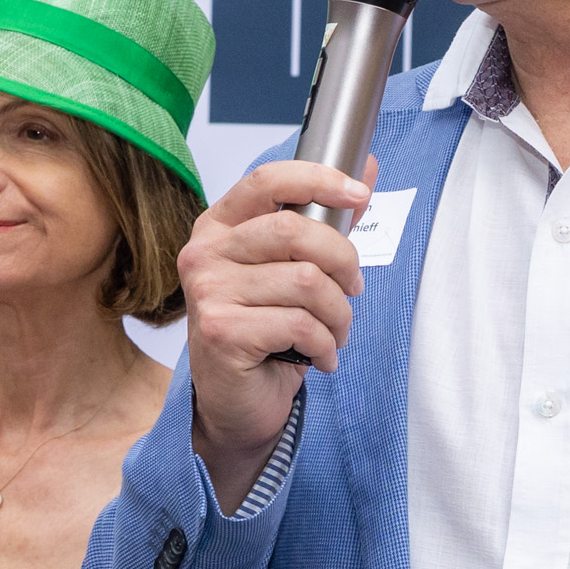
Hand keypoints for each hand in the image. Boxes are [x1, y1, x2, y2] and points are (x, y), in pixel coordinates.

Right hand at [178, 158, 371, 496]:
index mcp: (219, 227)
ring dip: (338, 314)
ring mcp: (208, 292)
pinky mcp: (221, 331)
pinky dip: (325, 345)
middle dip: (342, 261)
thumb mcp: (293, 270)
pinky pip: (300, 324)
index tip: (358, 192)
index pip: (267, 181)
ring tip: (335, 332)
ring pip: (305, 282)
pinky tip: (319, 356)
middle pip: (293, 230)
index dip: (318, 179)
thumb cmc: (264, 332)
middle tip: (354, 289)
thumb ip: (326, 220)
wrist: (237, 402)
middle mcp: (205, 254)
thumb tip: (365, 166)